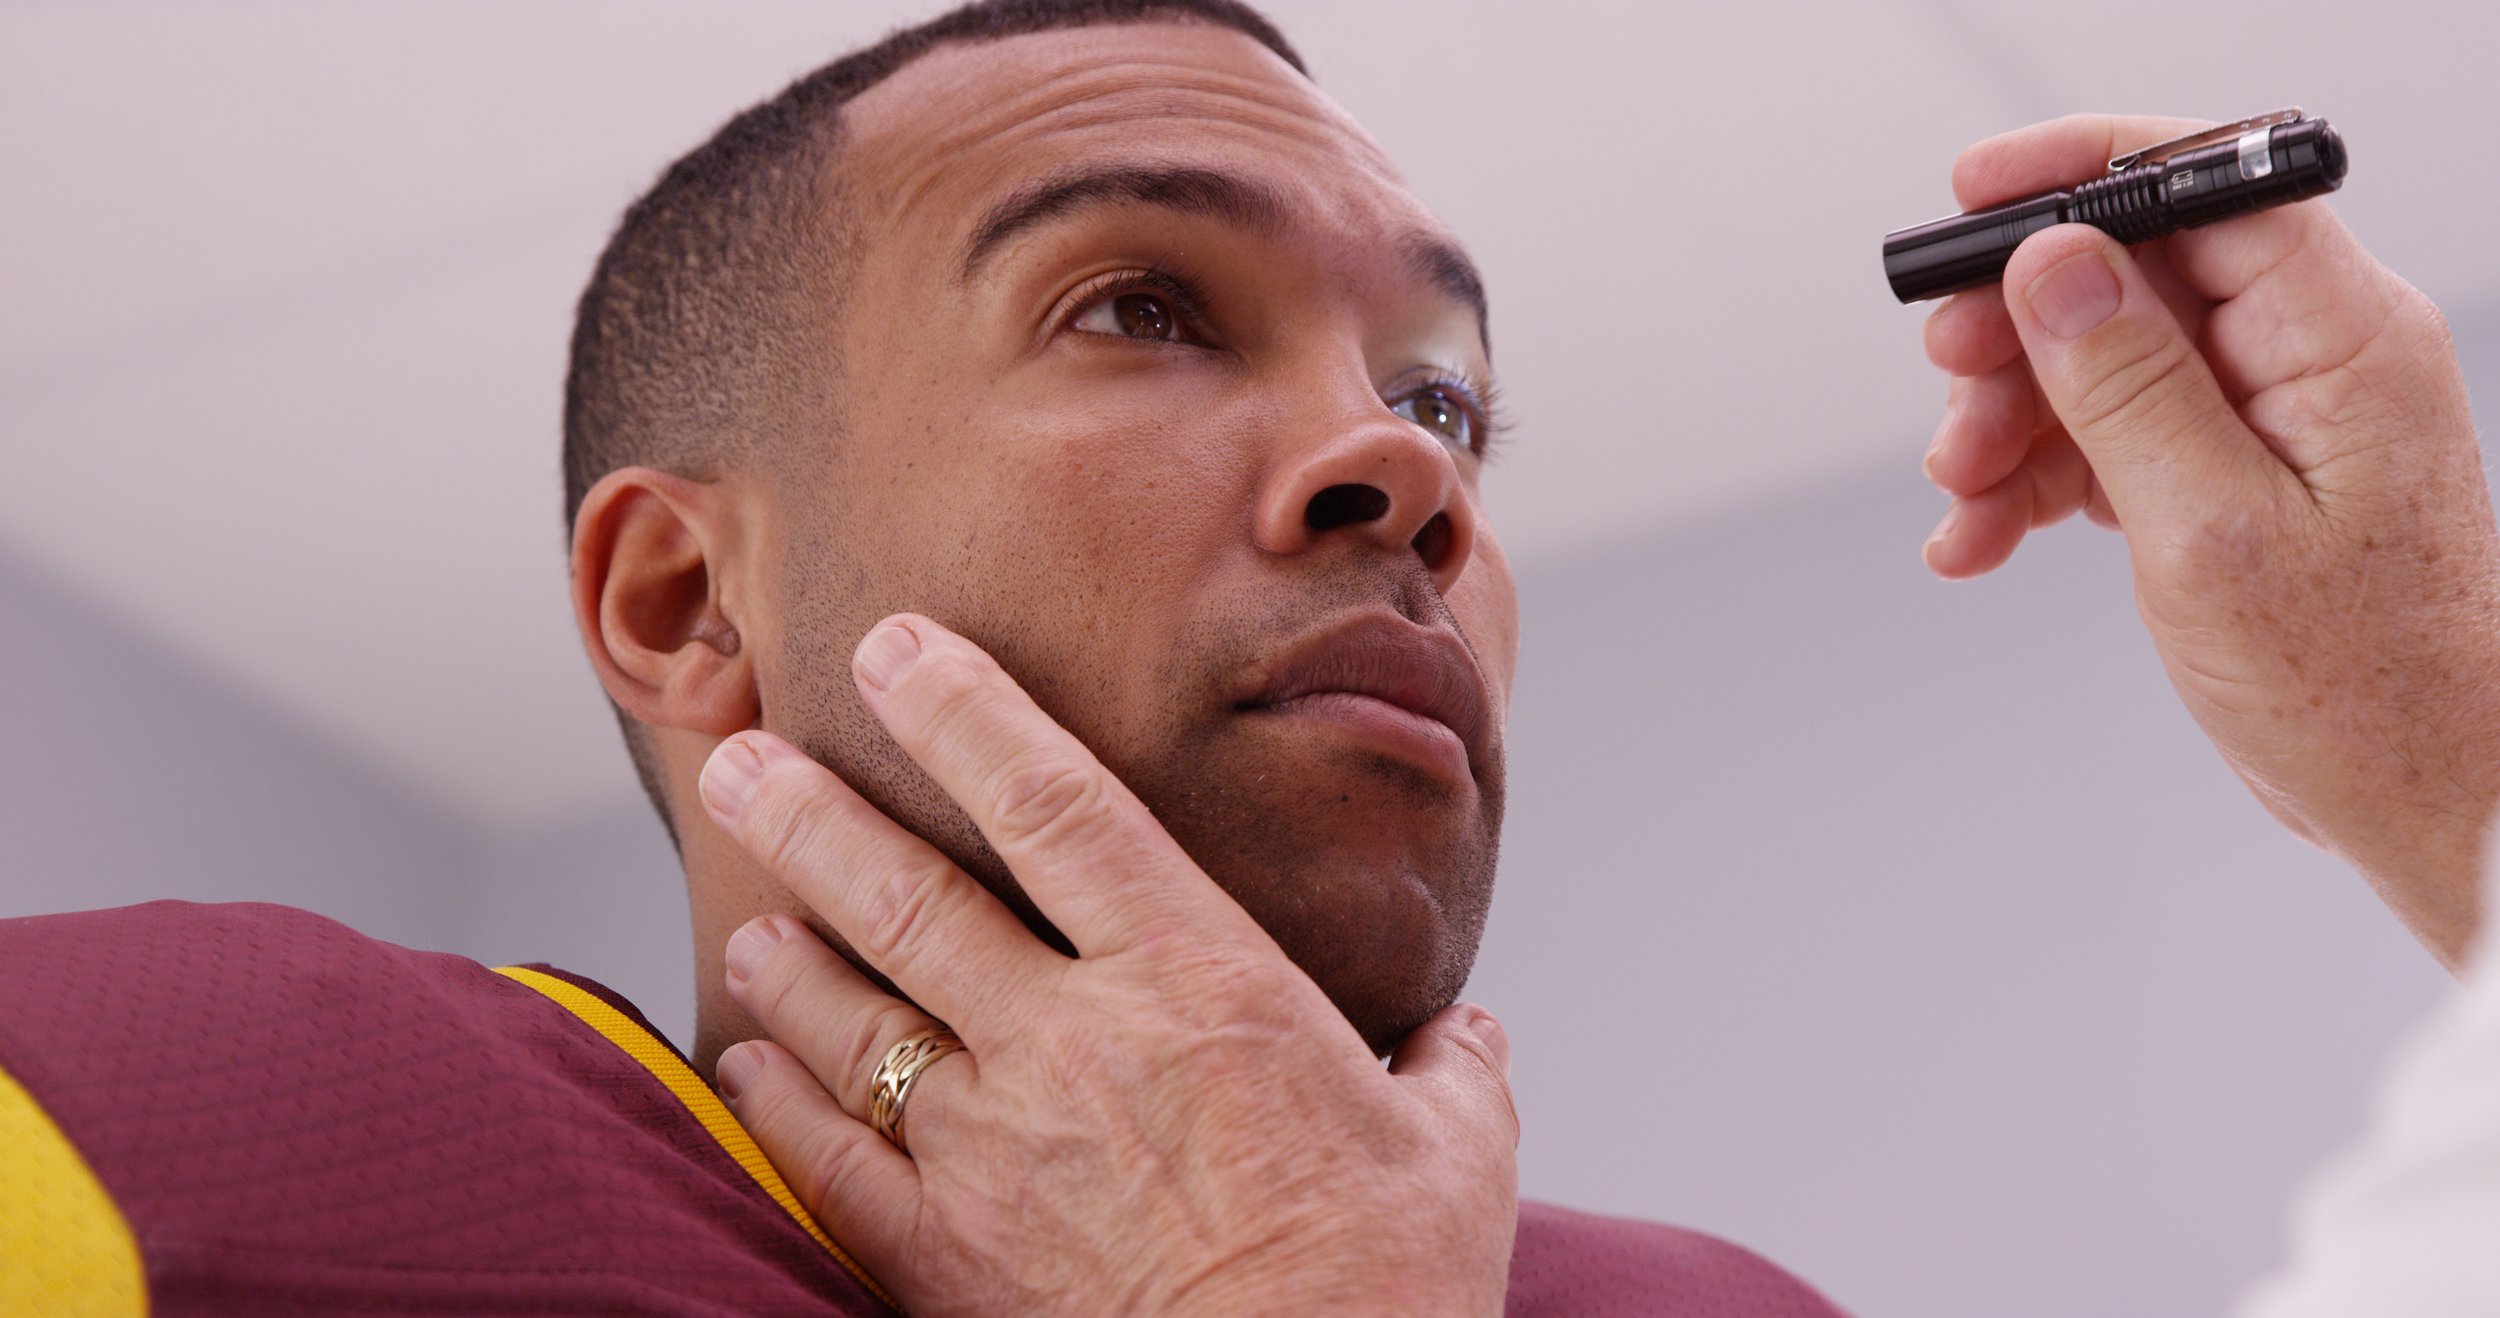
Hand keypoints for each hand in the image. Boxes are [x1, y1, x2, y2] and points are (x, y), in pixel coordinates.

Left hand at [693, 615, 1519, 1315]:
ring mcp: (996, 1147)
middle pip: (911, 895)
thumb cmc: (1390, 1287)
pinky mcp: (948, 1255)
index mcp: (1197, 978)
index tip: (899, 647)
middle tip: (742, 755)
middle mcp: (1073, 1038)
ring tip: (747, 911)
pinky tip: (748, 1061)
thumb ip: (1454, 1071)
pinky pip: (833, 1159)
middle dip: (814, 813)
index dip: (969, 712)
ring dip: (789, 955)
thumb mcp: (1457, 1154)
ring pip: (854, 1018)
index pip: (1058, 803)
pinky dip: (778, 1102)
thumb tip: (1472, 1039)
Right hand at [1920, 114, 2498, 966]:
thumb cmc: (2364, 689)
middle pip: (2131, 277)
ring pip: (2100, 363)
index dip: (2083, 173)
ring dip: (2010, 422)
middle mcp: (2306, 356)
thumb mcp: (2211, 533)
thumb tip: (2052, 265)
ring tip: (1965, 495)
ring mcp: (2266, 416)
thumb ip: (2127, 388)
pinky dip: (2034, 482)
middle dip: (2020, 328)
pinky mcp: (2229, 476)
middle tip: (1952, 382)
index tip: (1976, 197)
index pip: (2209, 189)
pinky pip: (2107, 440)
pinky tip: (1982, 536)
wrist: (2426, 797)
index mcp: (2339, 336)